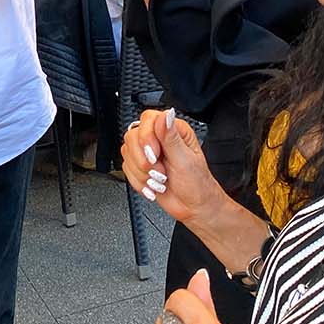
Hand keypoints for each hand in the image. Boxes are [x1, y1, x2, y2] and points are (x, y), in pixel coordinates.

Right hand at [122, 109, 231, 230]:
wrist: (194, 208)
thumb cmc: (197, 185)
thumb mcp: (185, 160)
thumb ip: (171, 137)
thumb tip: (166, 115)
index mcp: (174, 130)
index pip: (148, 119)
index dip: (146, 138)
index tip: (155, 155)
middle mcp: (160, 138)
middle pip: (132, 136)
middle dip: (143, 160)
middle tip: (159, 172)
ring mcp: (148, 152)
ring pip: (127, 153)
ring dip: (142, 173)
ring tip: (159, 180)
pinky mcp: (140, 166)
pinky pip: (126, 168)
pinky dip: (138, 181)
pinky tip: (153, 186)